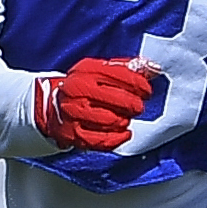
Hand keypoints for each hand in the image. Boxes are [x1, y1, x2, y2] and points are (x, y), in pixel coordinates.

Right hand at [33, 57, 158, 151]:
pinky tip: (124, 133)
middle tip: (138, 106)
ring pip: (111, 120)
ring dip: (124, 120)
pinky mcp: (73, 133)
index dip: (139, 84)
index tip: (146, 91)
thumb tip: (155, 68)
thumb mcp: (100, 70)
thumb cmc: (84, 87)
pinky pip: (102, 140)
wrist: (51, 104)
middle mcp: (78, 90)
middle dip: (134, 104)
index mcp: (86, 70)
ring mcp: (73, 113)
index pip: (120, 75)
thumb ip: (128, 68)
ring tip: (125, 117)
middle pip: (118, 99)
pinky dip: (118, 138)